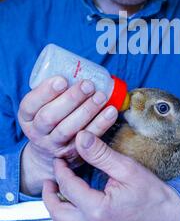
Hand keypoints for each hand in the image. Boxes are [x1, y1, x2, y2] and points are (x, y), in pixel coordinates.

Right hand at [18, 76, 117, 195]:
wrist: (49, 150)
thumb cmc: (51, 115)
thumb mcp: (43, 104)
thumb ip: (54, 91)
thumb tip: (80, 66)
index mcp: (27, 116)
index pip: (29, 104)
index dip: (45, 92)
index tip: (62, 79)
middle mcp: (37, 132)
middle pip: (49, 117)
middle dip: (70, 99)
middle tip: (87, 85)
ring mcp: (54, 145)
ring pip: (67, 130)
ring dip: (86, 111)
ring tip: (101, 96)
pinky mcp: (72, 154)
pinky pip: (87, 139)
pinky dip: (101, 124)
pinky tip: (111, 111)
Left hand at [43, 131, 179, 220]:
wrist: (173, 219)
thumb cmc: (153, 194)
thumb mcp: (127, 168)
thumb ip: (100, 154)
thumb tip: (81, 136)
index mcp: (98, 210)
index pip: (68, 187)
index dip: (61, 171)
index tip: (60, 158)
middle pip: (58, 212)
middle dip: (50, 192)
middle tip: (52, 175)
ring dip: (59, 204)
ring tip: (61, 186)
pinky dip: (72, 213)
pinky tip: (78, 199)